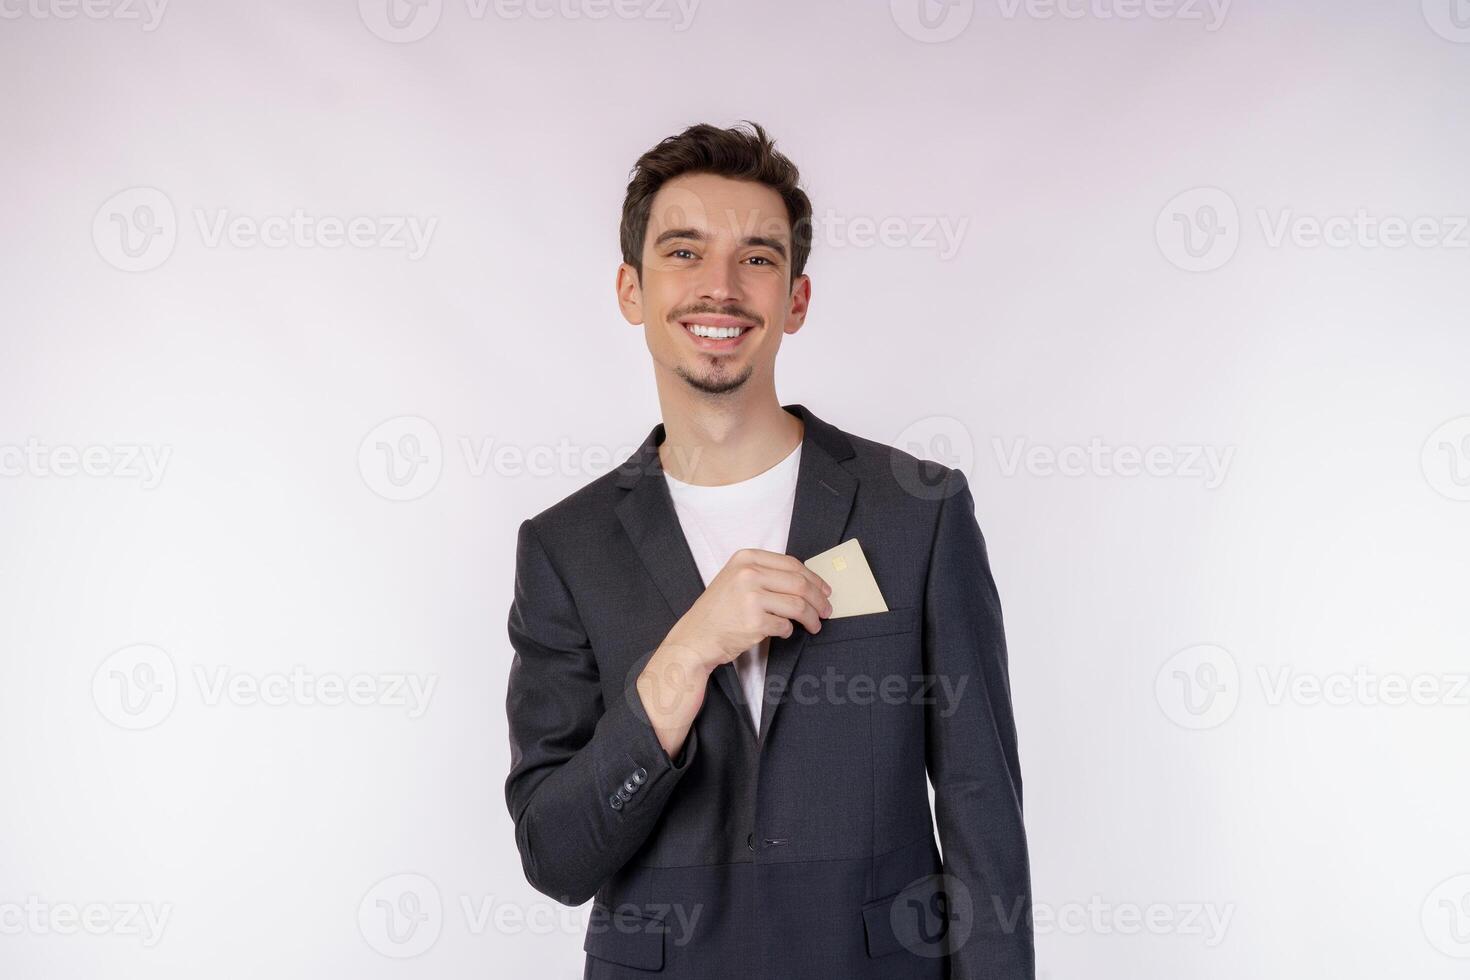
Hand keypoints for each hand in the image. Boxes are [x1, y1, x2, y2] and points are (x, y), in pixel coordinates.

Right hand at [665, 548, 833, 670]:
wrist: (696, 637)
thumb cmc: (719, 610)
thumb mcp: (736, 578)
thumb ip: (766, 573)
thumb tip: (808, 582)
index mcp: (746, 558)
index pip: (792, 564)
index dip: (814, 578)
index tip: (825, 590)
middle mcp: (748, 573)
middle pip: (800, 584)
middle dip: (820, 599)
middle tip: (827, 610)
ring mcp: (750, 597)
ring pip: (798, 605)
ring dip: (812, 618)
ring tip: (815, 625)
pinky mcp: (754, 622)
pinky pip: (785, 626)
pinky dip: (789, 631)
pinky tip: (783, 632)